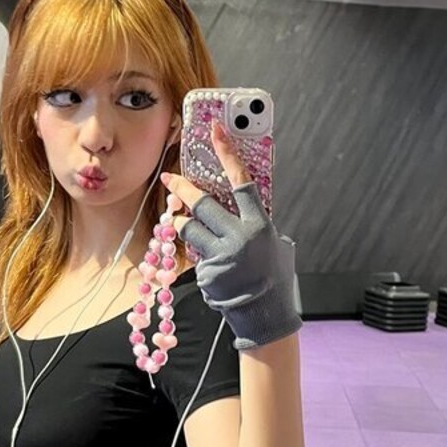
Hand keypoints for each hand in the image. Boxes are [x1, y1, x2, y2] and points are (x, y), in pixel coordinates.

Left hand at [161, 123, 300, 350]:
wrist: (265, 315)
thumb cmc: (274, 278)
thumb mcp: (276, 245)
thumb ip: (257, 223)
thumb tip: (241, 202)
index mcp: (259, 225)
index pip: (240, 181)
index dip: (227, 153)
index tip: (215, 131)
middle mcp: (239, 238)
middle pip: (203, 204)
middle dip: (183, 189)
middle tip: (170, 177)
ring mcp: (221, 256)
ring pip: (189, 229)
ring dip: (182, 224)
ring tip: (182, 223)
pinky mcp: (207, 273)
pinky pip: (194, 255)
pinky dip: (198, 255)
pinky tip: (212, 267)